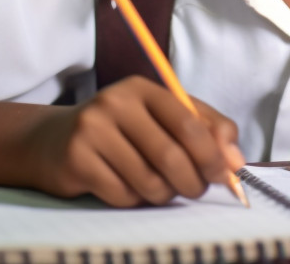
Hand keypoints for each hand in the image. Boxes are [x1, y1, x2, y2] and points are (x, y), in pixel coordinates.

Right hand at [26, 75, 243, 206]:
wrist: (52, 141)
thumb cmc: (121, 132)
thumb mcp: (161, 118)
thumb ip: (205, 130)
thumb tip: (236, 160)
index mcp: (143, 88)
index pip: (189, 123)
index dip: (213, 155)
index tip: (225, 175)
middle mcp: (115, 103)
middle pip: (171, 156)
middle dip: (192, 182)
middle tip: (195, 190)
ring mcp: (92, 130)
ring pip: (149, 180)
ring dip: (162, 194)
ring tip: (158, 187)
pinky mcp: (75, 159)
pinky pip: (122, 195)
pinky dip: (133, 200)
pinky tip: (126, 187)